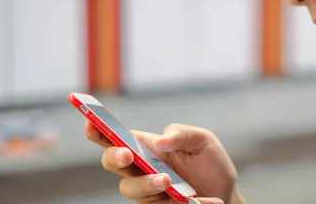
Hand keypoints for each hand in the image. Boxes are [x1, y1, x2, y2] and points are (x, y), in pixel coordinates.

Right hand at [86, 122, 245, 203]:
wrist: (225, 193)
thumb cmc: (209, 162)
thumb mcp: (202, 140)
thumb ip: (182, 134)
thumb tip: (161, 140)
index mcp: (147, 145)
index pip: (117, 136)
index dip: (99, 129)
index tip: (90, 121)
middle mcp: (142, 168)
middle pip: (113, 163)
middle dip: (114, 158)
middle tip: (127, 155)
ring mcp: (148, 190)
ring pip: (130, 189)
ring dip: (145, 184)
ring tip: (167, 181)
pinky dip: (178, 202)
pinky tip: (196, 199)